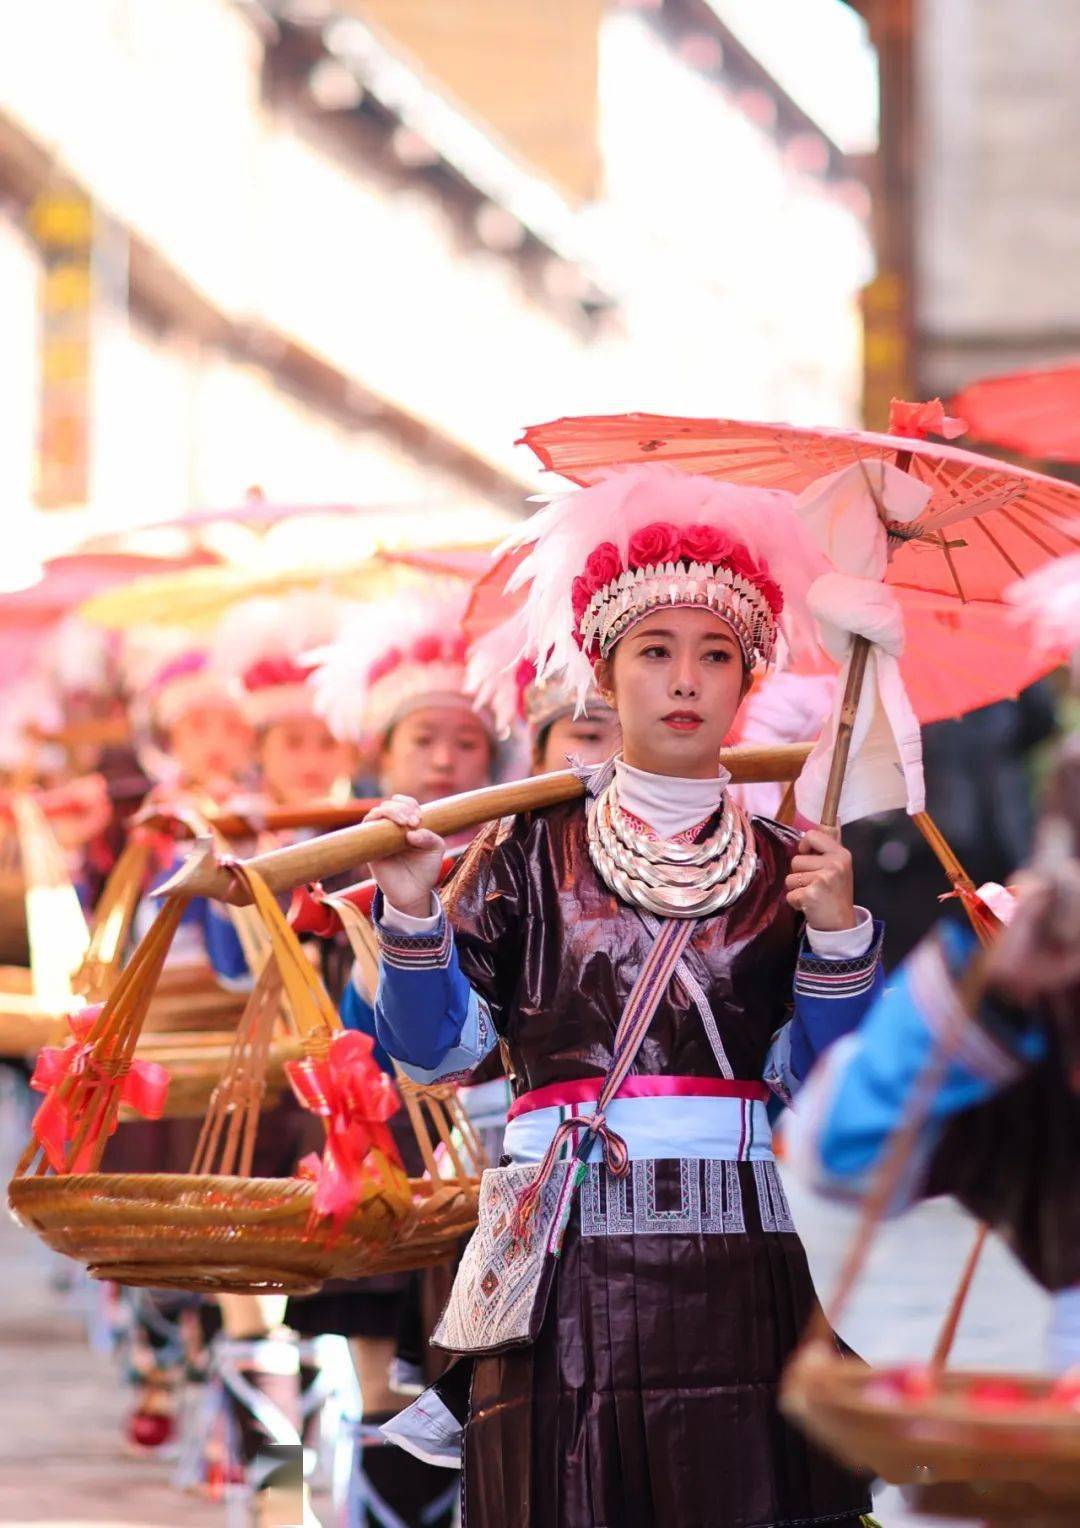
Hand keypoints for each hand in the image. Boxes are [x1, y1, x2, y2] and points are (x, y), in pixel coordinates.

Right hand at [365, 795, 445, 919]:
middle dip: (402, 808)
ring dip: (390, 812)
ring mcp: (380, 837)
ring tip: (405, 823)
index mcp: (407, 824)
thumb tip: (411, 833)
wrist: (414, 893)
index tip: (419, 818)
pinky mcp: (370, 849)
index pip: (404, 803)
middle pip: (389, 805)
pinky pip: (365, 829)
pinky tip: (390, 828)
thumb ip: (429, 837)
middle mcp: (392, 828)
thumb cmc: (425, 869)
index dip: (410, 804)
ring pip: (376, 813)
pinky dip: (375, 822)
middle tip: (414, 822)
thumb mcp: (436, 850)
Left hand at [785, 825, 856, 930]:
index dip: (804, 847)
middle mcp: (834, 864)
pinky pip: (790, 894)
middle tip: (816, 885)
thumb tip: (835, 817)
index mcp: (841, 854)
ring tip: (812, 895)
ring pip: (790, 877)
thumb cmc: (836, 892)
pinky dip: (795, 902)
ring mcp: (823, 879)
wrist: (841, 924)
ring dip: (797, 889)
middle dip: (800, 874)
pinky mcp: (811, 894)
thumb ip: (832, 844)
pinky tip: (810, 905)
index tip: (810, 858)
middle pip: (796, 860)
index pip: (811, 835)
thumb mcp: (840, 866)